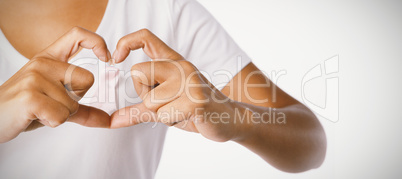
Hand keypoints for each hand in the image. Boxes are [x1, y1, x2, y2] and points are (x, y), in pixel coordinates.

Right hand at [0, 27, 111, 142]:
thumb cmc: (24, 107)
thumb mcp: (54, 101)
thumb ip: (82, 108)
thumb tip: (108, 120)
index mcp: (49, 58)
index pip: (77, 35)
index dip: (97, 42)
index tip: (106, 58)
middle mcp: (42, 63)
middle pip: (87, 80)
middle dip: (75, 100)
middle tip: (51, 103)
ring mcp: (35, 77)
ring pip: (74, 104)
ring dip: (61, 115)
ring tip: (40, 110)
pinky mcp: (30, 95)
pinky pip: (62, 116)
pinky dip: (52, 122)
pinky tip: (35, 116)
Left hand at [110, 29, 237, 141]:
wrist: (231, 119)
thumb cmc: (195, 110)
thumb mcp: (166, 105)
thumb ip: (140, 109)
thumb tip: (112, 120)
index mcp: (174, 62)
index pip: (145, 37)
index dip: (126, 43)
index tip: (116, 59)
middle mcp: (181, 66)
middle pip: (138, 72)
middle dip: (145, 95)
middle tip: (167, 101)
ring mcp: (189, 81)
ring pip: (149, 100)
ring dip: (161, 113)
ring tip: (181, 110)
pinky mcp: (195, 100)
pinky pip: (164, 115)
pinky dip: (172, 121)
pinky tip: (188, 116)